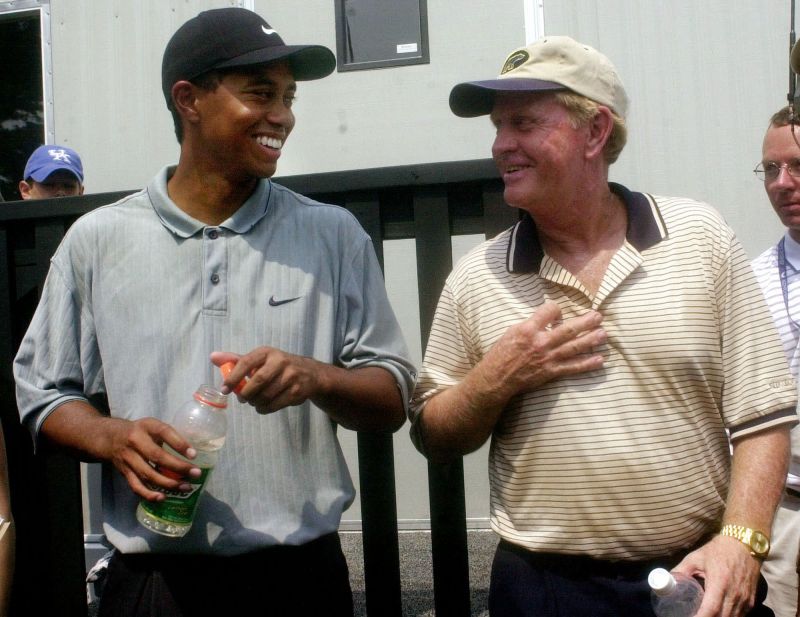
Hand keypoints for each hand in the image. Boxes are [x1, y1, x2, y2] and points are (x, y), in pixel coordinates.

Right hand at [104, 417, 199, 500]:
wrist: (110, 437)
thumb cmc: (140, 431)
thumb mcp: (153, 426)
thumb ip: (169, 435)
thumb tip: (192, 452)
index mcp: (147, 426)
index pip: (164, 432)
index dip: (179, 444)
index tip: (194, 455)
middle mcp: (135, 441)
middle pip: (157, 456)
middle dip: (178, 467)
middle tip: (196, 473)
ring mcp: (128, 458)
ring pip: (148, 474)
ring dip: (168, 483)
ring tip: (185, 487)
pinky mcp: (124, 472)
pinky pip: (136, 486)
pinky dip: (149, 494)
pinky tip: (163, 498)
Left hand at [211, 348, 321, 414]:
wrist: (310, 373)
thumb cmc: (278, 366)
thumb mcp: (260, 359)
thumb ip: (236, 360)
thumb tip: (213, 357)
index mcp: (267, 352)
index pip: (246, 362)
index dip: (233, 377)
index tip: (225, 389)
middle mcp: (281, 361)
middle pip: (257, 381)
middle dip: (246, 394)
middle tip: (242, 399)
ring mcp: (291, 376)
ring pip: (266, 395)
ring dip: (255, 403)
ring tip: (254, 402)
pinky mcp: (297, 391)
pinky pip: (275, 404)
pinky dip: (265, 409)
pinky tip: (263, 406)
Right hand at [475, 302, 605, 401]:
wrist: (496, 378)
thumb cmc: (501, 354)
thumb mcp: (511, 331)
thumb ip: (531, 325)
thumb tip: (546, 320)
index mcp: (529, 329)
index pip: (550, 311)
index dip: (556, 308)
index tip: (558, 311)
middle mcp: (541, 342)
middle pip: (568, 329)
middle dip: (585, 322)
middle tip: (599, 316)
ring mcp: (548, 358)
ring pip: (574, 347)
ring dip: (591, 340)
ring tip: (604, 334)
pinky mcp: (551, 372)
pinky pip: (573, 368)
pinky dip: (587, 364)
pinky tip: (600, 360)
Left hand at [672, 535, 760, 616]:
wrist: (744, 544)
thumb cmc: (717, 550)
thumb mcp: (695, 558)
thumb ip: (680, 570)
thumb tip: (666, 581)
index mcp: (720, 582)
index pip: (710, 609)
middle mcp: (735, 594)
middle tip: (694, 616)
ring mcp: (745, 599)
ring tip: (704, 615)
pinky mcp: (751, 601)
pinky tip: (717, 614)